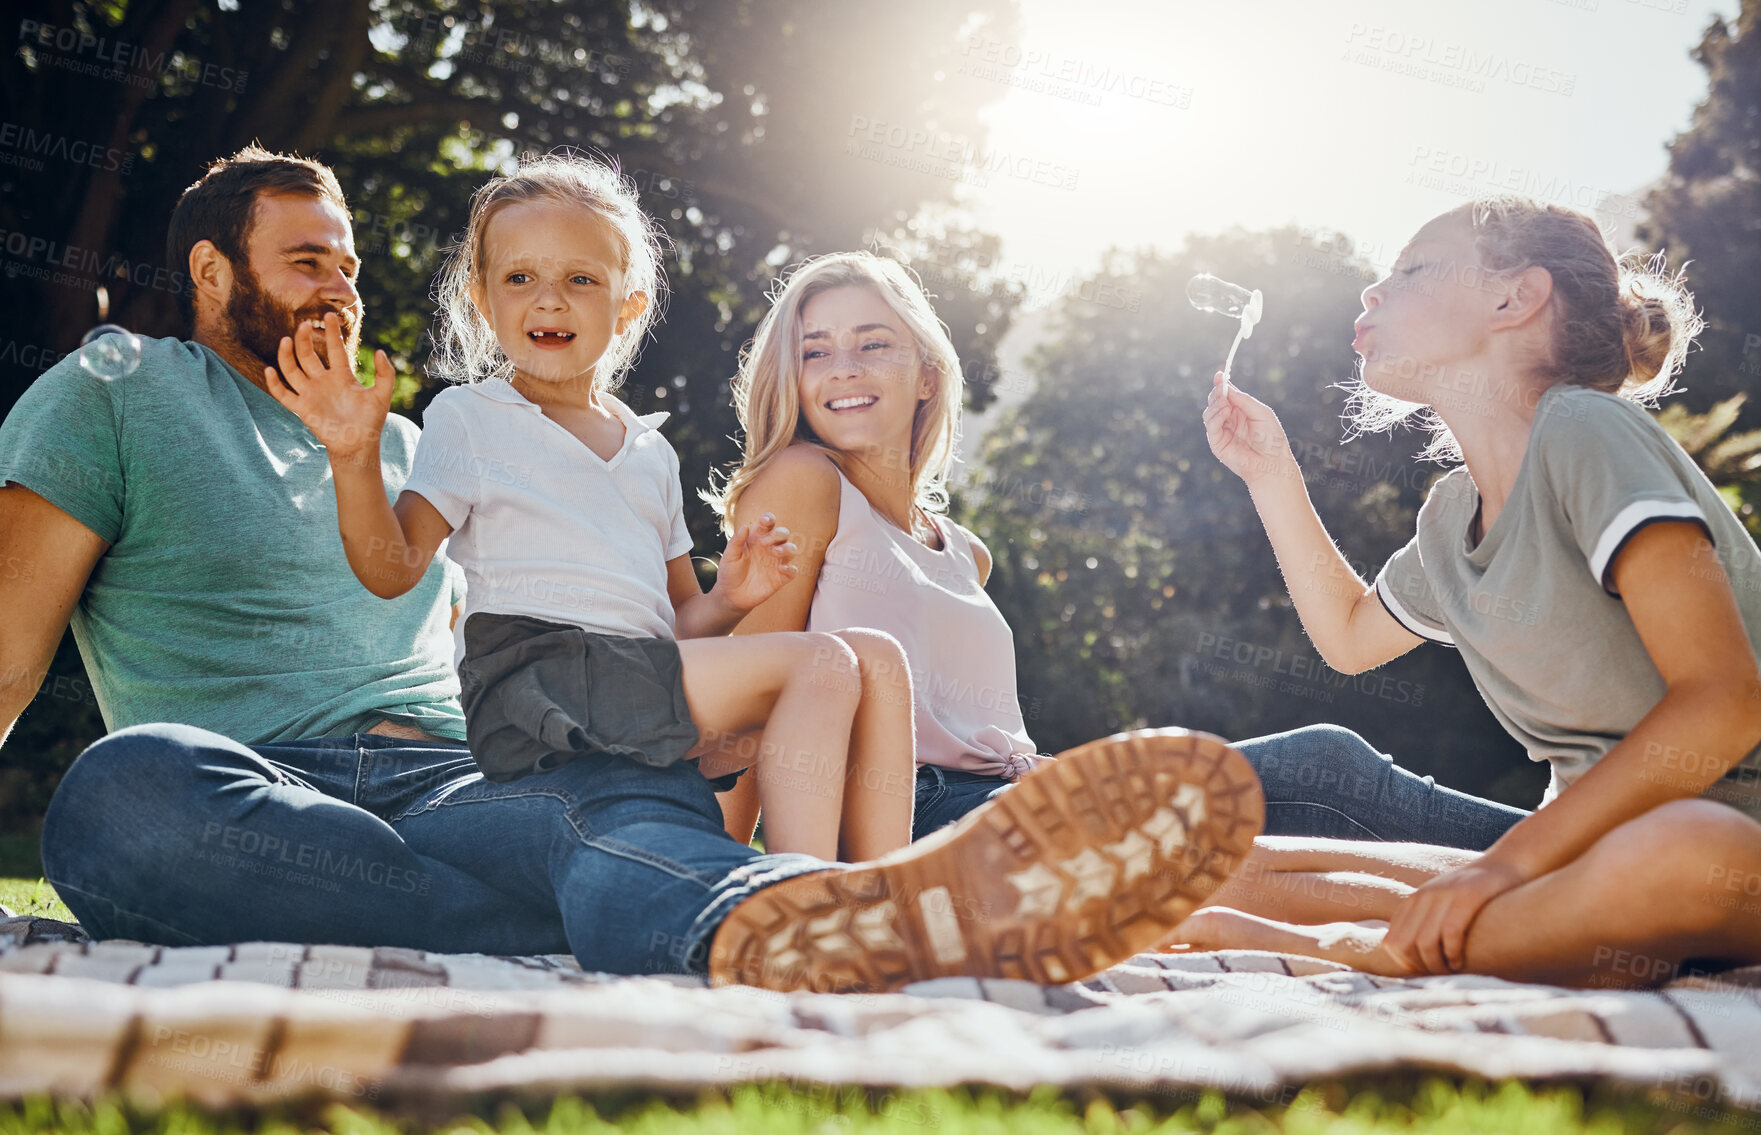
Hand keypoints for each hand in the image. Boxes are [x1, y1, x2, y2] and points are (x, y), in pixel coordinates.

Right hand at [263, 312, 394, 464]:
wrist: (358, 445)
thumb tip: (381, 351)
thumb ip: (386, 374)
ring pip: (292, 369)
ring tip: (285, 339)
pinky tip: (270, 370)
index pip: (334, 349)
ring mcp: (310, 393)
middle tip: (304, 324)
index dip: (332, 332)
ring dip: (287, 355)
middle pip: (308, 354)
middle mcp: (323, 381)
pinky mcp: (301, 408)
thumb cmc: (371, 421)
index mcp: (341, 376)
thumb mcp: (382, 395)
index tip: (329, 315)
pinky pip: (283, 394)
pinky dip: (274, 383)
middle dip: (305, 339)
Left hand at [711, 514, 799, 612]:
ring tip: (776, 552)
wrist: (731, 596)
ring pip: (791, 549)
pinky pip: (792, 571)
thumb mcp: (729, 556)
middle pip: (783, 534)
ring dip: (787, 548)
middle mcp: (769, 548)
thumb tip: (745, 526)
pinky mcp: (780, 578)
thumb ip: (736, 541)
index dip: (769, 519)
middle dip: (779, 533)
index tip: (766, 520)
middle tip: (765, 542)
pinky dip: (791, 568)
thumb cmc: (729, 573)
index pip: (767, 525)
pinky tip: (783, 569)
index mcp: (757, 539)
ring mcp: (776, 563)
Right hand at [1202, 371, 1296, 486]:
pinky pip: (1211, 427)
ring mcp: (1222, 432)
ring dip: (1215, 405)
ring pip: (1208, 413)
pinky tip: (1224, 412)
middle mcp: (1229, 420)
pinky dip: (1215, 417)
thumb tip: (1226, 387)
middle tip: (1221, 388)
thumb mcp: (1261, 412)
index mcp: (1240, 412)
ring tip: (1225, 404)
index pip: (1226, 396)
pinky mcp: (1217, 444)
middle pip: (1214, 402)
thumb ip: (1243, 400)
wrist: (1272, 462)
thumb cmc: (1271, 438)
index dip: (1221, 385)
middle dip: (1216, 393)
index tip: (1219, 374)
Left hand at [1382, 858, 1526, 974]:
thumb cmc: (1477, 894)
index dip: (1405, 963)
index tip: (1424, 974)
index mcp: (1414, 900)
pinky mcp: (1467, 896)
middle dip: (1419, 967)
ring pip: (1425, 942)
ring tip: (1450, 971)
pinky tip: (1459, 961)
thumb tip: (1412, 956)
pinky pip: (1450, 933)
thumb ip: (1427, 923)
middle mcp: (1424, 896)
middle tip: (1438, 976)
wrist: (1507, 863)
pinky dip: (1453, 953)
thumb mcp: (1444, 904)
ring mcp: (1444, 895)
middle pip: (1405, 944)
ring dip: (1436, 965)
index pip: (1392, 940)